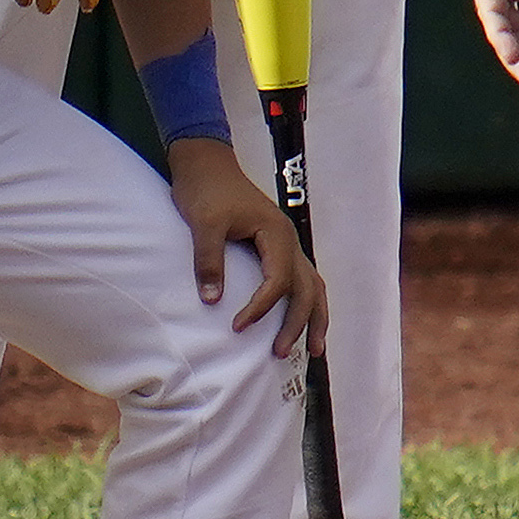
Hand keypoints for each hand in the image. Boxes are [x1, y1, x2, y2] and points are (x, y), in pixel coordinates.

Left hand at [169, 137, 323, 356]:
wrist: (207, 165)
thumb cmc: (206, 192)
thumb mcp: (204, 224)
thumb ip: (209, 261)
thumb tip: (212, 301)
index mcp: (276, 234)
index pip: (278, 280)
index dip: (260, 306)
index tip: (237, 326)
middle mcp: (289, 241)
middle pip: (307, 288)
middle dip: (299, 323)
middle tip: (281, 353)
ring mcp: (287, 245)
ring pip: (313, 286)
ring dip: (314, 318)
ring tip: (313, 350)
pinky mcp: (278, 249)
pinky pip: (301, 280)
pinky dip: (306, 304)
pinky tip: (301, 322)